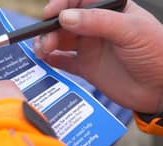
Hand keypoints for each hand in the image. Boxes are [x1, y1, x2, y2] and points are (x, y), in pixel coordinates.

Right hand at [34, 0, 162, 113]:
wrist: (161, 89)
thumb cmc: (156, 53)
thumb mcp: (131, 30)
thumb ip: (98, 21)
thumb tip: (65, 17)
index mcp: (108, 11)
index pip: (78, 1)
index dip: (61, 5)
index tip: (50, 14)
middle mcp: (95, 28)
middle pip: (64, 22)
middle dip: (50, 29)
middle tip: (45, 42)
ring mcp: (89, 48)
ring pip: (60, 41)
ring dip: (47, 44)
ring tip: (42, 52)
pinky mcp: (86, 67)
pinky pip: (65, 61)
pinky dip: (53, 60)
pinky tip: (47, 61)